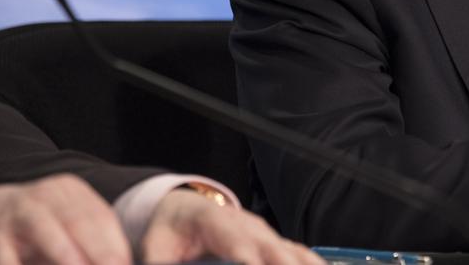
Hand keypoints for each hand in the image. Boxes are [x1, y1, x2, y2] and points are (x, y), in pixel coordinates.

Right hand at [0, 174, 131, 264]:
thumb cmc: (19, 230)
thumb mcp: (54, 226)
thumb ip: (83, 243)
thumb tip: (117, 262)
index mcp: (68, 191)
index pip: (102, 218)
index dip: (117, 247)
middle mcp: (46, 195)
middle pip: (83, 226)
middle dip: (100, 256)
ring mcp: (18, 212)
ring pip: (53, 238)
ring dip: (70, 260)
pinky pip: (13, 260)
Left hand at [141, 188, 322, 263]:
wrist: (182, 209)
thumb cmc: (170, 232)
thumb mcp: (155, 248)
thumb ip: (159, 263)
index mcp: (216, 223)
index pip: (236, 243)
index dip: (249, 258)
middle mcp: (247, 226)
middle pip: (273, 249)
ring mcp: (264, 234)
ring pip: (292, 252)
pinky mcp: (273, 245)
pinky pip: (299, 255)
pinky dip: (312, 264)